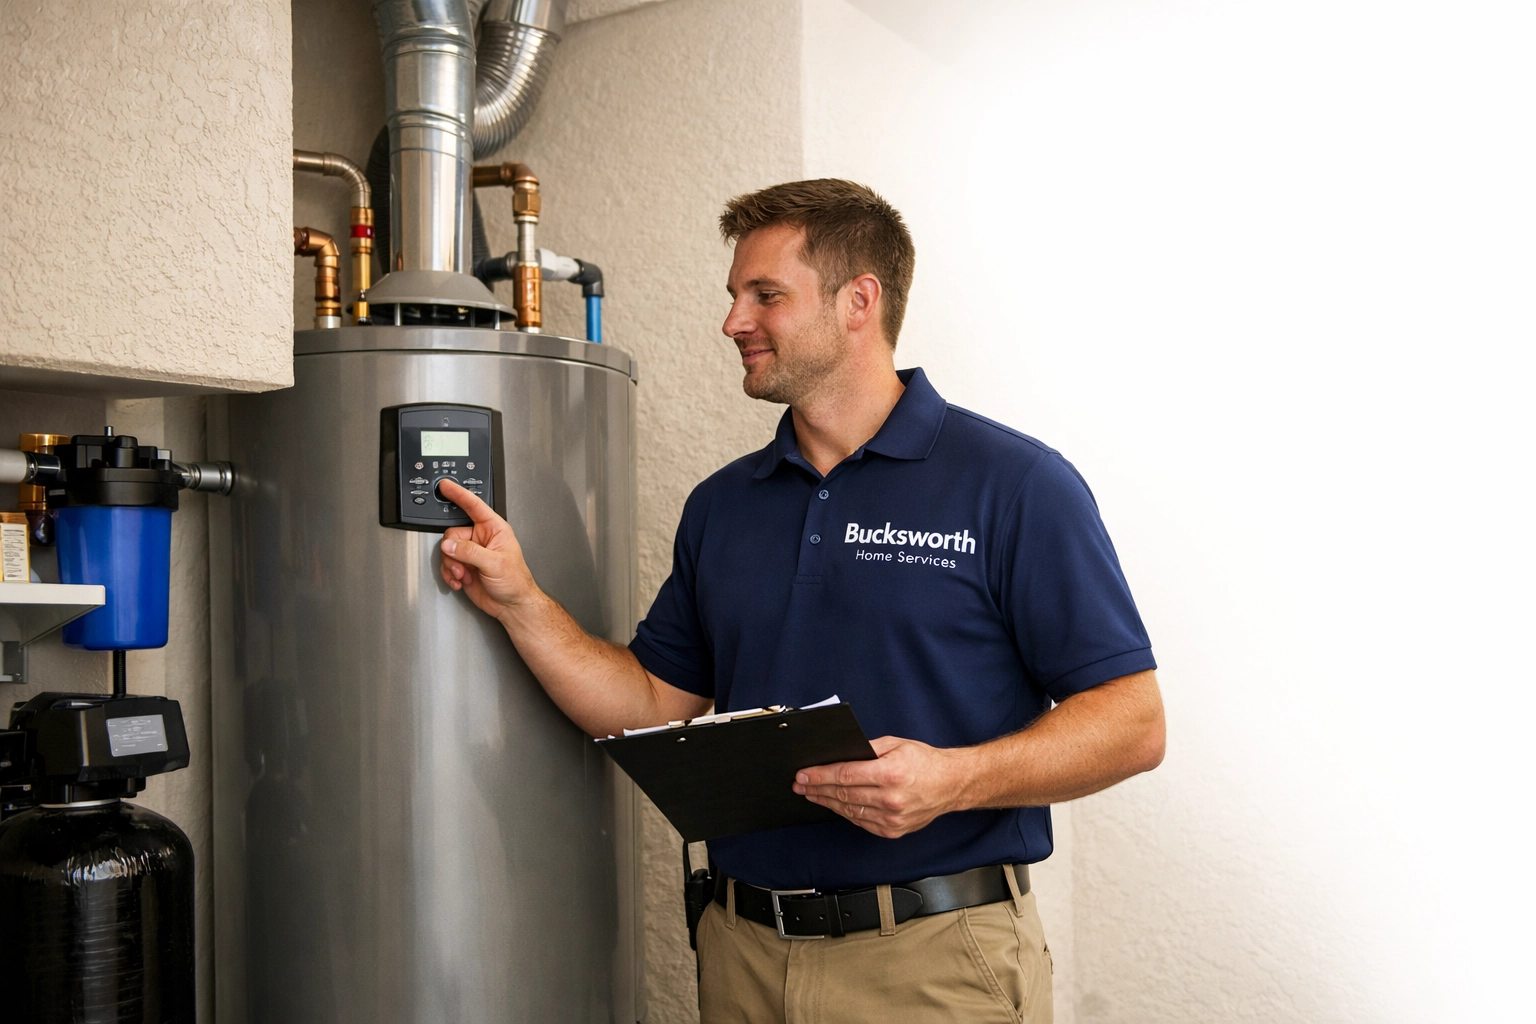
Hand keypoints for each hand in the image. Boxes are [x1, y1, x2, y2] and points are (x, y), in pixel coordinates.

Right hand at [437, 479, 540, 621]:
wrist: (512, 605)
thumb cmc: (515, 582)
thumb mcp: (495, 564)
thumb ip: (470, 552)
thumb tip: (450, 545)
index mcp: (494, 529)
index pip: (474, 506)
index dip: (459, 494)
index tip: (446, 485)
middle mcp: (481, 538)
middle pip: (453, 534)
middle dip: (453, 552)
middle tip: (460, 565)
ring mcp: (472, 553)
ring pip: (448, 550)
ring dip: (451, 566)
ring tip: (464, 576)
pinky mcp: (464, 566)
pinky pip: (447, 564)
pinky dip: (449, 574)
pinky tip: (460, 581)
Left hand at [793, 736, 970, 838]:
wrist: (951, 784)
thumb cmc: (925, 762)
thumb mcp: (895, 744)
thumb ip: (866, 749)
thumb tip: (840, 755)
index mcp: (890, 774)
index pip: (845, 776)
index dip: (820, 775)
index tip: (803, 775)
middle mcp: (890, 799)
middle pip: (843, 795)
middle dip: (817, 789)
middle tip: (800, 785)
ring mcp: (891, 818)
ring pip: (849, 811)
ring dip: (826, 802)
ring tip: (811, 794)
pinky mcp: (892, 831)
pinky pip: (861, 822)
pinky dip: (845, 813)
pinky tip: (834, 805)